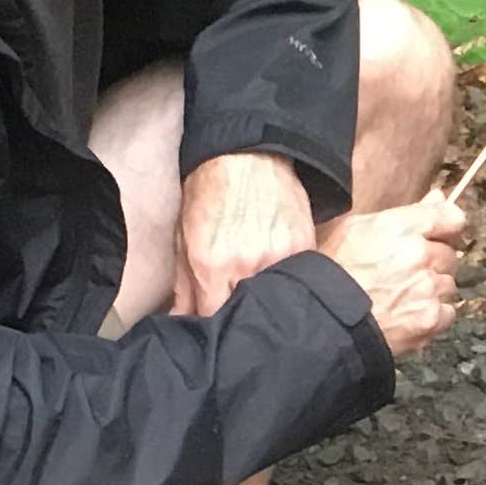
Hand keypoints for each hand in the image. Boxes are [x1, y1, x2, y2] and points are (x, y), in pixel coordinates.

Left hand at [175, 150, 315, 318]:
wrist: (246, 154)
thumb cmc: (209, 192)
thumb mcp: (184, 237)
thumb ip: (184, 286)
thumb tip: (181, 322)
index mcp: (212, 265)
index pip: (215, 320)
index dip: (214, 329)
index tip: (215, 329)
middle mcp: (246, 264)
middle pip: (246, 315)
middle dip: (240, 318)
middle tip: (237, 314)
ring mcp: (279, 256)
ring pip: (275, 301)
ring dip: (267, 303)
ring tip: (259, 295)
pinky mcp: (303, 246)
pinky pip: (297, 280)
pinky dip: (289, 284)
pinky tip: (281, 279)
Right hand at [317, 193, 467, 357]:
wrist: (322, 319)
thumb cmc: (332, 272)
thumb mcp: (358, 228)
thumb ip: (405, 213)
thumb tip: (437, 197)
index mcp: (402, 228)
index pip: (452, 218)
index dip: (447, 228)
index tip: (439, 236)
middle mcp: (420, 255)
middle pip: (449, 255)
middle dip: (432, 262)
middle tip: (405, 274)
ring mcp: (428, 289)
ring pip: (448, 284)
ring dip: (432, 289)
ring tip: (402, 297)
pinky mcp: (431, 319)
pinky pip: (447, 312)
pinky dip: (433, 314)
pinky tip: (409, 315)